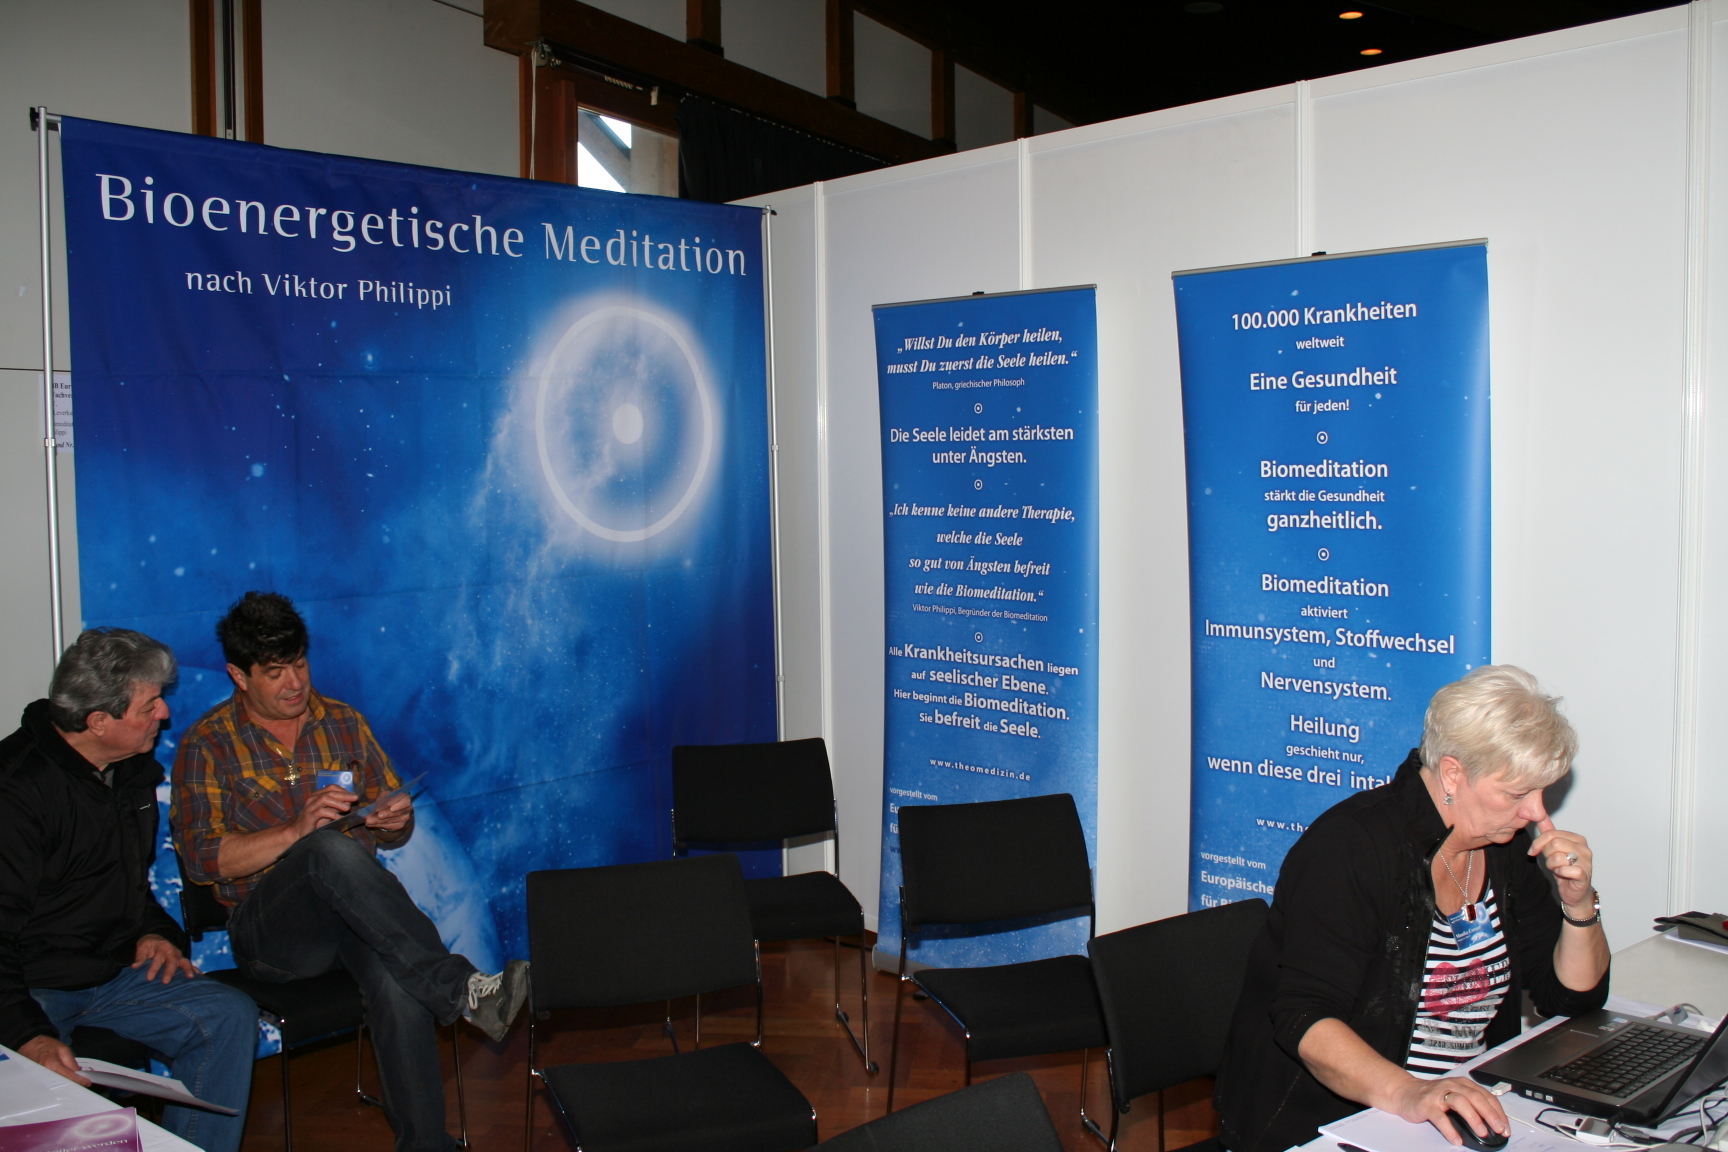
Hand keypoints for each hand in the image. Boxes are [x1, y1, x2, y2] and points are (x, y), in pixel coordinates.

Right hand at [19, 1035, 90, 1085]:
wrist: (30, 1045)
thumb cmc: (47, 1045)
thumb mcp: (63, 1049)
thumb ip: (71, 1062)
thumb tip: (79, 1073)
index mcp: (52, 1065)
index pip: (68, 1076)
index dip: (79, 1081)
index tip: (88, 1083)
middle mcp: (45, 1074)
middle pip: (63, 1083)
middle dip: (74, 1084)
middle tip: (83, 1083)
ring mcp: (41, 1078)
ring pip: (57, 1085)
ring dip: (67, 1085)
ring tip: (76, 1083)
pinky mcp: (40, 1080)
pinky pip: (52, 1084)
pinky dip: (60, 1084)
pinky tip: (66, 1082)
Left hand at [133, 933, 198, 983]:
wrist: (158, 938)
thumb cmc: (149, 944)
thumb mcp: (142, 947)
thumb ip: (139, 957)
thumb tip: (134, 966)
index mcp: (162, 948)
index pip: (158, 959)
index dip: (154, 969)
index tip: (149, 978)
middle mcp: (173, 951)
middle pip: (172, 962)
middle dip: (170, 972)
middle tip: (166, 982)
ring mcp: (179, 956)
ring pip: (185, 962)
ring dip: (188, 969)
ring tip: (190, 977)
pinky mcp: (182, 959)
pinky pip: (190, 964)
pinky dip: (195, 970)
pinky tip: (200, 976)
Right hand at [289, 784, 355, 838]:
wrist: (298, 831)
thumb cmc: (314, 821)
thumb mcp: (327, 812)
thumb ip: (336, 807)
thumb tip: (349, 803)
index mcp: (317, 795)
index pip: (331, 787)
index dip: (343, 790)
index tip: (353, 796)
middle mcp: (313, 799)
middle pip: (330, 792)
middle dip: (344, 795)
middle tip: (355, 798)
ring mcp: (310, 807)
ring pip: (324, 799)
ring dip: (338, 803)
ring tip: (347, 808)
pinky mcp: (309, 816)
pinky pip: (321, 812)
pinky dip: (331, 814)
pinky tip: (338, 817)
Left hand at [365, 791, 412, 835]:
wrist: (393, 811)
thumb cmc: (389, 801)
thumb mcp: (385, 796)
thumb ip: (381, 800)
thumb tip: (375, 808)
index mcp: (406, 798)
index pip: (403, 800)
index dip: (394, 802)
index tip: (388, 804)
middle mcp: (408, 808)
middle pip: (397, 812)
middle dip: (386, 813)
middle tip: (378, 815)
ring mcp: (405, 818)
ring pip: (391, 820)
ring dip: (379, 820)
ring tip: (368, 820)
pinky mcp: (400, 825)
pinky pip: (389, 826)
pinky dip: (378, 825)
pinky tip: (371, 823)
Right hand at [1389, 1075, 1506, 1144]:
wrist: (1404, 1092)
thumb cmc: (1433, 1097)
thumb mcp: (1455, 1097)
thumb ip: (1471, 1107)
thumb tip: (1492, 1126)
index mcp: (1462, 1084)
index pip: (1486, 1096)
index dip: (1498, 1112)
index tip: (1505, 1128)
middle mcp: (1452, 1086)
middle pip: (1475, 1097)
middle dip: (1489, 1114)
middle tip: (1498, 1129)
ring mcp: (1438, 1094)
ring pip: (1460, 1102)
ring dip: (1473, 1118)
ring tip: (1481, 1132)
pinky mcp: (1426, 1104)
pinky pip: (1440, 1117)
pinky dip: (1449, 1129)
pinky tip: (1456, 1139)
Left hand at [1529, 817, 1594, 913]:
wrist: (1575, 893)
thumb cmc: (1565, 870)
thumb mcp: (1555, 849)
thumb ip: (1549, 833)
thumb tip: (1539, 815)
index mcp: (1578, 839)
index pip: (1552, 833)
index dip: (1538, 843)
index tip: (1533, 851)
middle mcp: (1584, 848)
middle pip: (1554, 843)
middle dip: (1546, 854)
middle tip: (1550, 862)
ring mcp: (1587, 862)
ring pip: (1558, 856)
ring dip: (1552, 865)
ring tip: (1557, 869)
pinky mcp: (1585, 875)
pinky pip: (1566, 870)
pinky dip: (1559, 873)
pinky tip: (1563, 875)